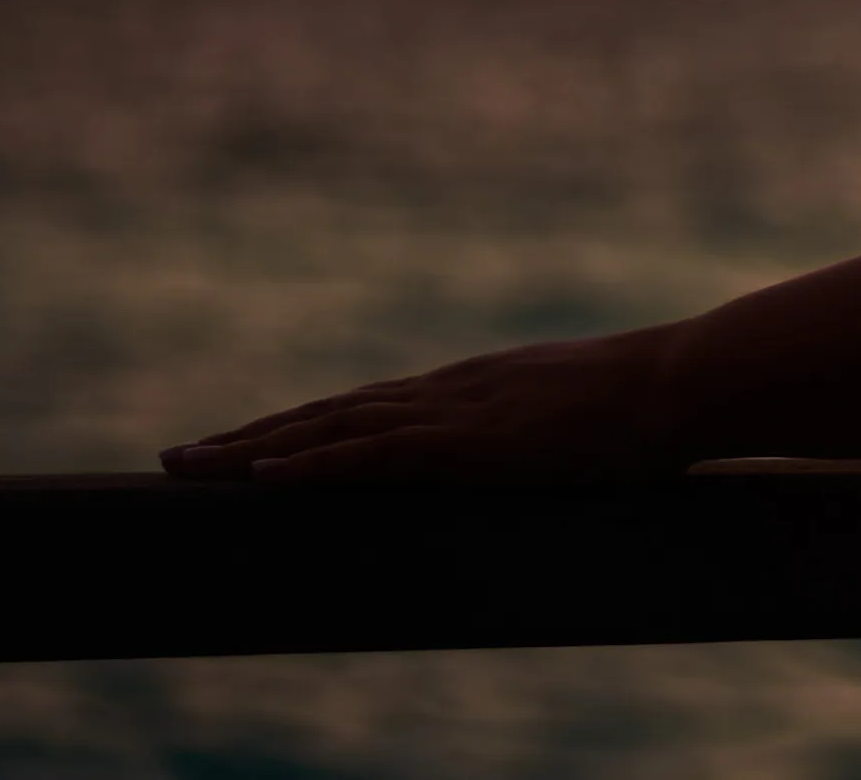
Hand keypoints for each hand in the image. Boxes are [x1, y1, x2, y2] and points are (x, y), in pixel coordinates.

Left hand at [161, 326, 697, 484]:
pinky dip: (311, 463)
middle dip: (248, 436)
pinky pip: (370, 454)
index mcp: (472, 389)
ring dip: (253, 449)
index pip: (365, 408)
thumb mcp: (586, 419)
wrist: (683, 383)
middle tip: (177, 458)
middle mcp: (446, 392)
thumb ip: (552, 431)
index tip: (245, 445)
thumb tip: (555, 453)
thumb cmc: (655, 404)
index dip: (300, 427)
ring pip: (330, 428)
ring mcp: (452, 412)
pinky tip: (263, 477)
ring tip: (188, 467)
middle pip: (327, 413)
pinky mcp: (465, 442)